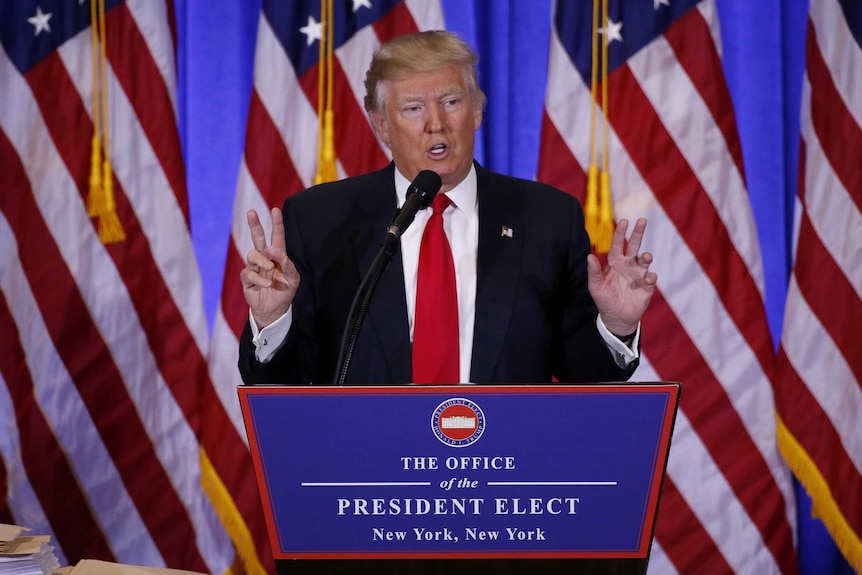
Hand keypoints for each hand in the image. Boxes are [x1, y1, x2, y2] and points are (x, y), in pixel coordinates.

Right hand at [240, 207, 299, 328]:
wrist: (275, 309)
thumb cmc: (284, 291)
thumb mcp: (293, 279)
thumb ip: (289, 266)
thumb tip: (279, 254)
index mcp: (277, 255)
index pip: (276, 236)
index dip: (277, 223)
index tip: (275, 209)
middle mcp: (264, 258)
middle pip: (257, 238)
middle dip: (254, 224)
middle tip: (251, 212)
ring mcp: (254, 267)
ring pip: (253, 254)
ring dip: (262, 261)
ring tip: (270, 269)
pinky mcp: (247, 278)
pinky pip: (251, 273)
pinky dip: (260, 279)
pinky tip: (267, 284)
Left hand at [587, 218, 656, 335]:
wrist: (617, 318)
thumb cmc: (604, 300)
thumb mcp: (595, 286)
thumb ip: (594, 272)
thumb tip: (589, 256)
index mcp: (615, 263)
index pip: (618, 245)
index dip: (620, 233)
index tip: (624, 221)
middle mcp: (628, 265)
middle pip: (635, 246)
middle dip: (638, 233)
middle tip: (642, 220)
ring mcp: (639, 275)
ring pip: (645, 260)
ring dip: (646, 256)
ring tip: (644, 257)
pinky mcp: (647, 286)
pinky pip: (651, 278)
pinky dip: (651, 276)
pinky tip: (648, 278)